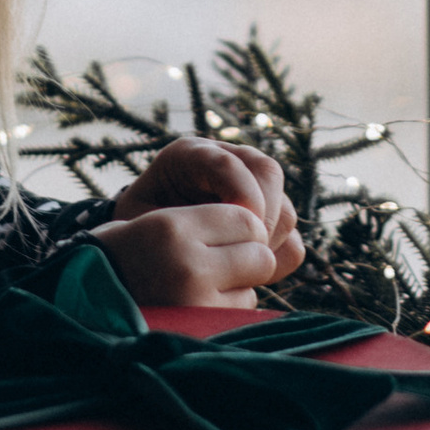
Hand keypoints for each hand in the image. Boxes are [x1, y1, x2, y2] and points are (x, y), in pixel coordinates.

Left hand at [100, 138, 302, 308]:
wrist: (144, 245)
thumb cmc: (137, 233)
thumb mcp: (139, 224)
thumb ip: (170, 225)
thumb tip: (213, 242)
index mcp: (190, 156)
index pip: (226, 163)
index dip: (238, 195)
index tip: (231, 232)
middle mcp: (228, 162)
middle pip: (268, 173)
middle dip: (263, 215)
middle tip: (244, 251)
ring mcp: (253, 189)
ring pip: (285, 207)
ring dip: (270, 241)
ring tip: (238, 267)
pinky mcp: (268, 218)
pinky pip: (291, 235)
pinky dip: (278, 256)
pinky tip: (249, 273)